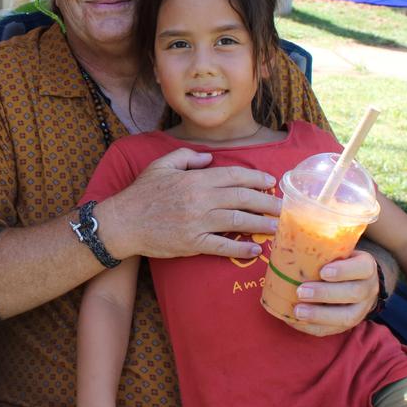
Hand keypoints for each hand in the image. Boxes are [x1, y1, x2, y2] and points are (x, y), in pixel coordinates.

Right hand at [101, 148, 279, 260]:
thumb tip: (210, 159)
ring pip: (238, 221)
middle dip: (267, 202)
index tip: (271, 183)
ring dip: (261, 224)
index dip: (256, 179)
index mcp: (195, 179)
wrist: (123, 222)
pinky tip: (255, 250)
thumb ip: (186, 157)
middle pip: (243, 198)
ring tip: (277, 226)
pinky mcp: (192, 243)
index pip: (234, 176)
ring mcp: (198, 223)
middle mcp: (200, 200)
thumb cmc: (141, 193)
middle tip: (284, 206)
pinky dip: (240, 248)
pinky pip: (222, 246)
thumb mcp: (161, 165)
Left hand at [287, 250, 377, 336]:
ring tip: (297, 311)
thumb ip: (320, 245)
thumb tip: (286, 232)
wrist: (356, 280)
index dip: (344, 271)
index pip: (362, 268)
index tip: (323, 271)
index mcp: (365, 266)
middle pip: (353, 293)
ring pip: (347, 316)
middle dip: (326, 294)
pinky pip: (334, 330)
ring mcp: (361, 309)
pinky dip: (314, 327)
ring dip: (320, 315)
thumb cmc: (338, 260)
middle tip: (301, 291)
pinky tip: (296, 321)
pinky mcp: (349, 324)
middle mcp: (368, 288)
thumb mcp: (337, 249)